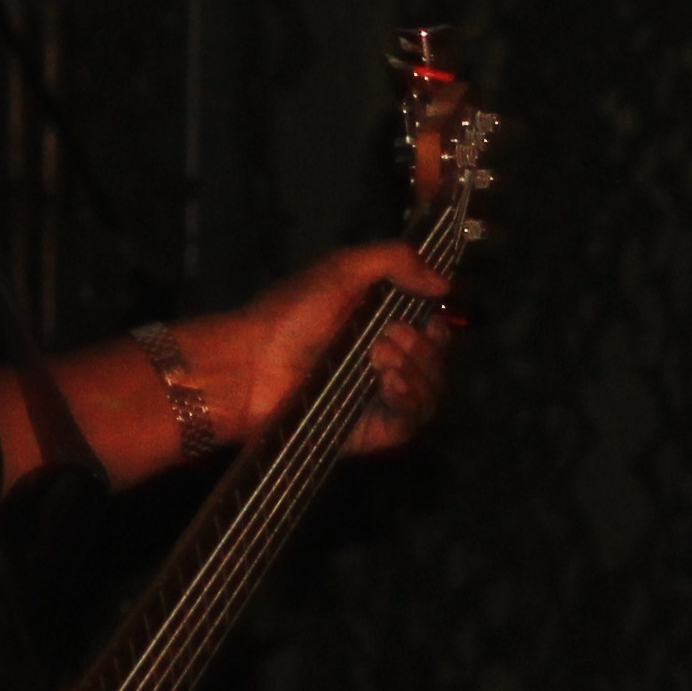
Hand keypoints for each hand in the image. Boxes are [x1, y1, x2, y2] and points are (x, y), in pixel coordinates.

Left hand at [195, 242, 455, 456]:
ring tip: (379, 356)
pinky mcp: (369, 430)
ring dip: (418, 371)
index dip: (438, 324)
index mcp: (378, 326)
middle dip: (426, 346)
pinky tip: (388, 383)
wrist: (246, 367)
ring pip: (432, 393)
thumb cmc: (287, 316)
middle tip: (390, 334)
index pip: (433, 331)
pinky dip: (409, 400)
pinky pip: (411, 422)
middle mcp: (383, 363)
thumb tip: (445, 282)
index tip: (429, 314)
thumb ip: (394, 260)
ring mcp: (377, 399)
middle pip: (438, 363)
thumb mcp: (341, 270)